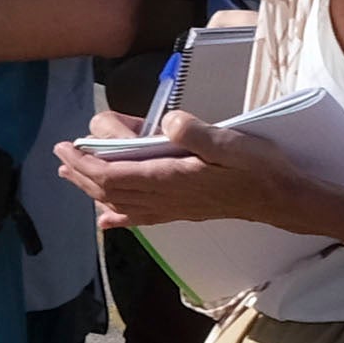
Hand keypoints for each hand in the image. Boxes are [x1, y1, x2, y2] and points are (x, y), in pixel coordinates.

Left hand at [59, 120, 282, 231]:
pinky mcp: (183, 211)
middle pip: (110, 190)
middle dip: (81, 172)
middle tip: (61, 155)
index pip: (114, 173)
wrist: (282, 199)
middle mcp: (166, 197)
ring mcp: (174, 208)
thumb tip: (167, 122)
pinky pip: (142, 217)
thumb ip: (197, 133)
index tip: (66, 147)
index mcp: (172, 178)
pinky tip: (106, 220)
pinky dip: (118, 217)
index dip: (85, 162)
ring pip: (122, 203)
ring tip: (73, 176)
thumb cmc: (259, 167)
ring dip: (93, 190)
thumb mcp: (231, 142)